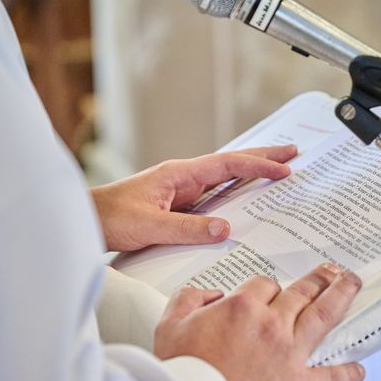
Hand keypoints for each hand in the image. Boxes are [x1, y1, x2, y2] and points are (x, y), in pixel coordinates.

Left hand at [91, 145, 296, 250]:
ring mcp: (184, 190)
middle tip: (293, 151)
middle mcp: (185, 178)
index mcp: (180, 174)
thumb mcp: (149, 226)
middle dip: (263, 156)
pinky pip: (216, 195)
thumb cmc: (111, 217)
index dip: (258, 165)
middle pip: (232, 162)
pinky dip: (237, 191)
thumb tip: (225, 229)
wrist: (87, 220)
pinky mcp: (181, 205)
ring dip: (253, 172)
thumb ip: (188, 229)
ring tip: (280, 168)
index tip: (283, 168)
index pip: (227, 165)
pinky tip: (248, 196)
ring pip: (226, 177)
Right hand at [154, 264, 364, 380]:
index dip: (269, 287)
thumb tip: (210, 293)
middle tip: (332, 270)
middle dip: (320, 278)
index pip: (265, 284)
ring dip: (342, 296)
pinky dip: (348, 373)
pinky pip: (331, 377)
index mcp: (242, 308)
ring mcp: (290, 355)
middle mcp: (271, 325)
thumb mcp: (170, 325)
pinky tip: (358, 369)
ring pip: (324, 316)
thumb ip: (189, 299)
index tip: (273, 291)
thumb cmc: (181, 373)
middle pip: (303, 292)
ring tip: (351, 285)